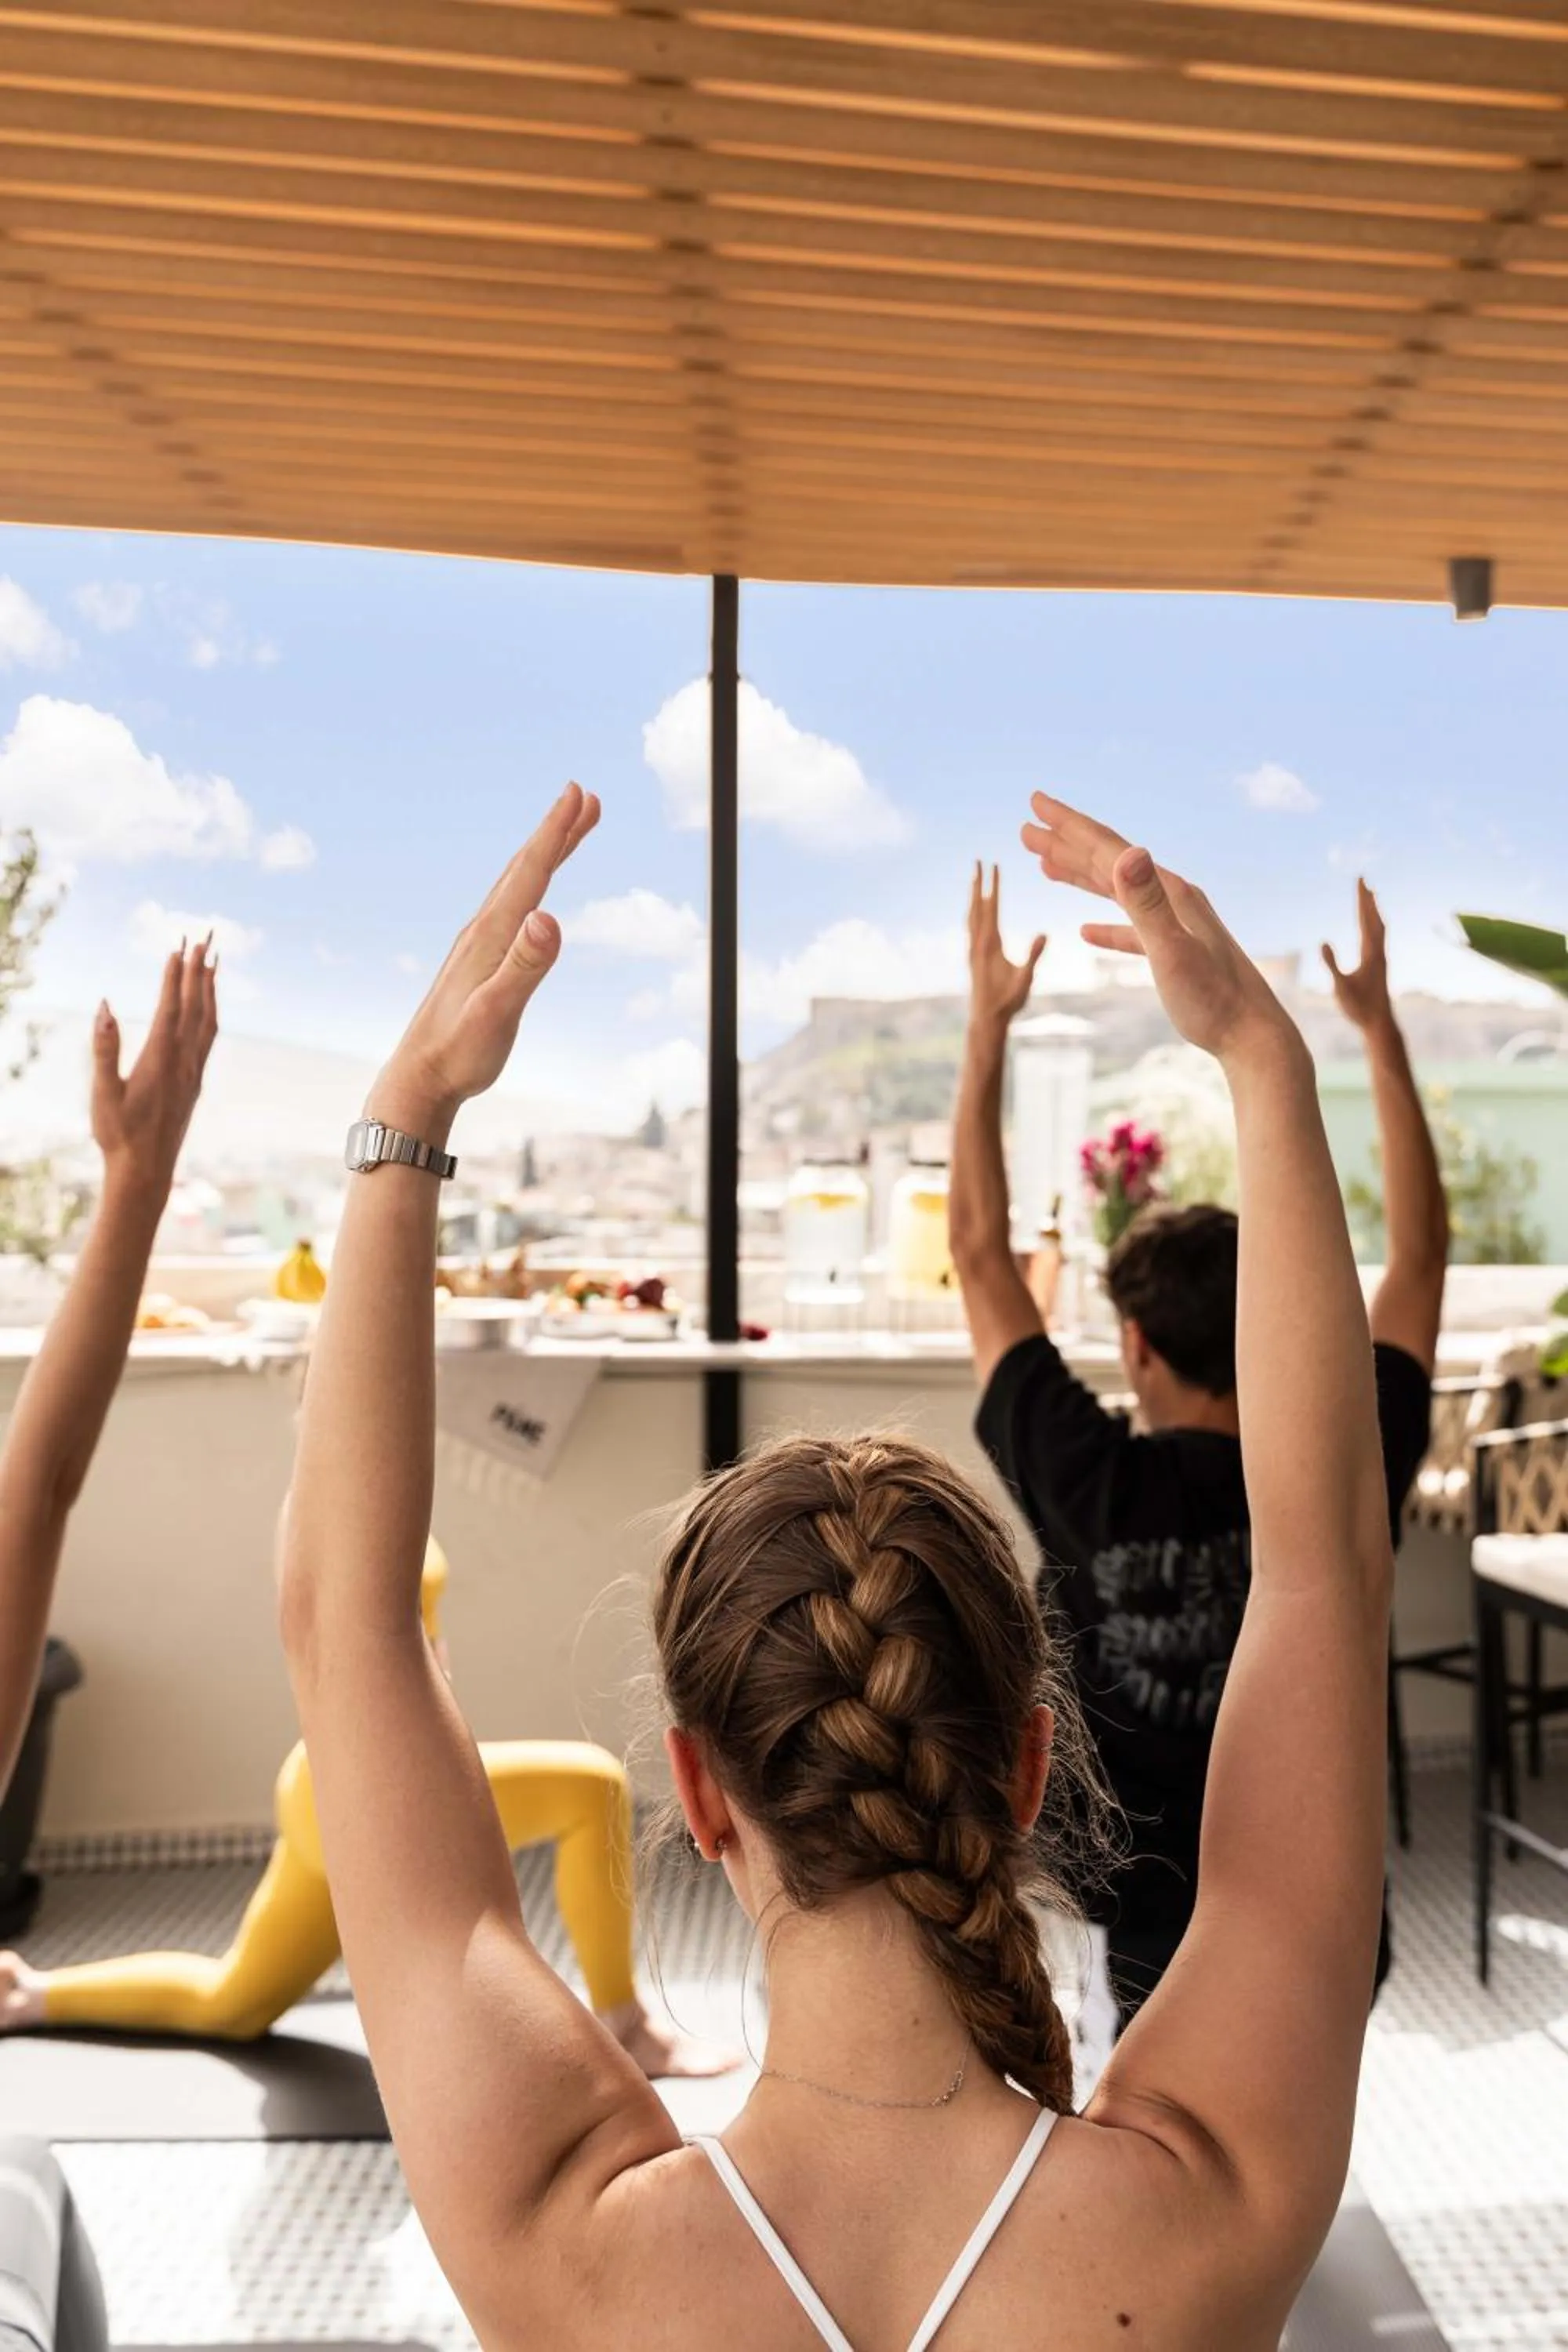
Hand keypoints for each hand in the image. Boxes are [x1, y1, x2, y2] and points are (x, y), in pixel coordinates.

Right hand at [92, 940, 217, 1186]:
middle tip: (206, 936)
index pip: (171, 1007)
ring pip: (208, 1020)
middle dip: (199, 969)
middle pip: (196, 1006)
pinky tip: (208, 1006)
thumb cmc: (118, 1134)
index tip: (179, 945)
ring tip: (213, 961)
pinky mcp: (195, 1082)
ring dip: (210, 988)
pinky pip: (208, 1038)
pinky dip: (210, 1013)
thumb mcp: (103, 1092)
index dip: (175, 975)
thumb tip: (104, 1006)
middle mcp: (184, 1062)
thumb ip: (104, 1048)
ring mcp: (193, 1072)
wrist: (145, 1171)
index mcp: (160, 1060)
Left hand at [375, 784, 599, 1135]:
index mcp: (491, 936)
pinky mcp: (479, 962)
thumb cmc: (460, 1052)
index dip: (555, 833)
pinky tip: (533, 897)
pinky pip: (511, 909)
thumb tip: (548, 917)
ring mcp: (479, 945)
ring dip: (544, 854)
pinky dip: (530, 887)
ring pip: (517, 886)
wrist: (419, 1079)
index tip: (578, 794)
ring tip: (569, 830)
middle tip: (584, 795)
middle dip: (555, 831)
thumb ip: (525, 966)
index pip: (530, 874)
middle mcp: (482, 931)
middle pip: (524, 869)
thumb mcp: (498, 1012)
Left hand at [967, 863, 1044, 1028]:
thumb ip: (1033, 956)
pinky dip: (973, 912)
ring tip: (974, 879)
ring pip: (971, 915)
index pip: (992, 907)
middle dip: (978, 882)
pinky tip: (975, 912)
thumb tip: (1044, 934)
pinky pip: (971, 927)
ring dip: (973, 895)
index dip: (993, 885)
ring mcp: (973, 950)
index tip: (993, 864)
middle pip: (977, 906)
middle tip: (977, 861)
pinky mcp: (973, 957)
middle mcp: (978, 943)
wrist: (986, 1019)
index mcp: (990, 944)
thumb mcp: (1025, 979)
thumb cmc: (1008, 1001)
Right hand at [1021, 792, 1286, 1064]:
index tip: (1035, 801)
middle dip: (1065, 843)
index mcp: (1167, 891)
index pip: (1108, 848)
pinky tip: (1085, 931)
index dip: (1068, 824)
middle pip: (1108, 862)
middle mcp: (1171, 898)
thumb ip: (1147, 902)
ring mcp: (1174, 924)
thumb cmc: (1214, 1000)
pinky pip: (1129, 929)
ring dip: (1080, 876)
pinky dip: (1105, 926)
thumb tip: (1128, 852)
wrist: (1252, 1037)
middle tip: (1026, 828)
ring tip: (1046, 866)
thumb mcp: (1172, 949)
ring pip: (1116, 891)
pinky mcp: (1173, 953)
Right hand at [1322, 879, 1391, 1032]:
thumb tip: (1323, 941)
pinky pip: (1377, 937)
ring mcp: (1380, 958)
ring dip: (1373, 910)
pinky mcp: (1378, 965)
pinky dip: (1374, 925)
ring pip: (1378, 927)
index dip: (1362, 899)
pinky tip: (1371, 927)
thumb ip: (1332, 964)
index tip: (1360, 880)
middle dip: (1367, 899)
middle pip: (1374, 919)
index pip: (1365, 919)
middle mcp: (1378, 952)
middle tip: (1363, 880)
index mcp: (1370, 953)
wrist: (1379, 1023)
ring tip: (1370, 897)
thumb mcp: (1341, 986)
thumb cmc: (1359, 1007)